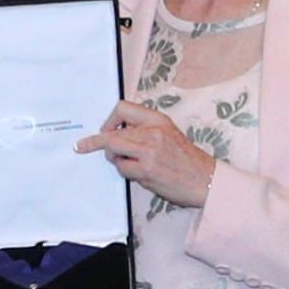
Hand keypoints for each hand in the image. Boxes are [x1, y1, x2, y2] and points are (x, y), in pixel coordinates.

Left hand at [78, 102, 215, 207]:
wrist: (205, 180)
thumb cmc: (186, 159)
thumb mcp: (168, 133)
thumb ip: (145, 129)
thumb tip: (116, 130)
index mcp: (158, 120)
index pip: (122, 108)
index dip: (108, 119)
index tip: (104, 128)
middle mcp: (152, 132)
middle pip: (111, 132)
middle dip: (96, 142)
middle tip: (83, 146)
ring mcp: (148, 152)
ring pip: (113, 149)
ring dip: (114, 158)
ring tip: (127, 163)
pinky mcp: (146, 171)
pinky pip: (122, 168)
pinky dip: (124, 171)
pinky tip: (138, 174)